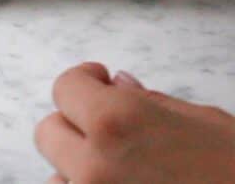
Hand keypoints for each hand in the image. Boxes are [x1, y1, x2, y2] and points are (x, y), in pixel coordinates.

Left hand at [35, 62, 234, 182]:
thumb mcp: (205, 122)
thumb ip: (150, 103)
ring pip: (57, 176)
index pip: (65, 88)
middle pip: (49, 132)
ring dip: (79, 169)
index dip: (85, 81)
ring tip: (124, 170)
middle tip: (110, 127)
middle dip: (76, 124)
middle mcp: (95, 164)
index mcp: (118, 121)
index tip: (100, 80)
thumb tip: (119, 84)